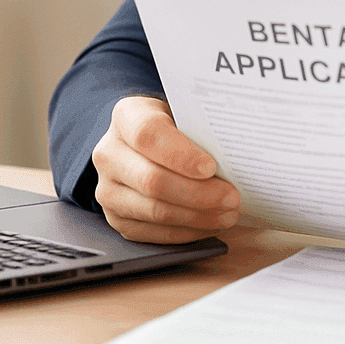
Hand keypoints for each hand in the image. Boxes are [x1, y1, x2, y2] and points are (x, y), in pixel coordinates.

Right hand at [91, 96, 240, 242]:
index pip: (148, 135)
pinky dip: (187, 231)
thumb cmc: (174, 124)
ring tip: (228, 214)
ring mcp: (107, 189)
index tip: (211, 167)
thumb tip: (238, 150)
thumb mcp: (184, 112)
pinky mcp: (116, 218)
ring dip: (197, 216)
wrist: (144, 142)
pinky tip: (210, 224)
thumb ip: (201, 127)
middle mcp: (109, 154)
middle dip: (198, 194)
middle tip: (231, 197)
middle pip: (152, 180)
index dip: (180, 154)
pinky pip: (153, 233)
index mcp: (126, 117)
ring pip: (154, 210)